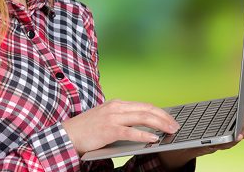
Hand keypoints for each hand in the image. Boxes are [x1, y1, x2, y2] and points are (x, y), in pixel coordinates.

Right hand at [62, 99, 180, 154]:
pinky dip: (144, 135)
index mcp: (117, 104)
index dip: (160, 112)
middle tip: (175, 126)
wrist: (67, 135)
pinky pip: (131, 132)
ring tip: (170, 131)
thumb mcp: (107, 119)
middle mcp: (117, 107)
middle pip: (147, 110)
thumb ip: (123, 119)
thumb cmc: (87, 129)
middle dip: (164, 117)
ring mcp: (112, 118)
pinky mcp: (109, 130)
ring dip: (160, 124)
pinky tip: (154, 139)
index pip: (144, 106)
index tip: (171, 119)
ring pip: (143, 118)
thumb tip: (143, 127)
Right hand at [159, 107, 243, 168]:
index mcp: (209, 146)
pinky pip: (237, 126)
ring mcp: (222, 138)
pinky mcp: (223, 131)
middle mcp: (218, 144)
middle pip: (238, 136)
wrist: (177, 154)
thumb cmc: (177, 147)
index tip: (241, 135)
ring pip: (240, 131)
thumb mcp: (179, 143)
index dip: (233, 139)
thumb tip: (183, 133)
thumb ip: (186, 139)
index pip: (225, 144)